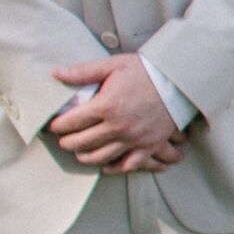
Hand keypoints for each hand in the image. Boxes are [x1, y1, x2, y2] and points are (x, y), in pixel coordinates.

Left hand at [45, 52, 185, 171]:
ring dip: (84, 156)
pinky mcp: (148, 146)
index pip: (71, 122)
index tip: (54, 125)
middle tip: (63, 139)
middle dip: (67, 142)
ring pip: (99, 157)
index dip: (58, 125)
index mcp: (106, 106)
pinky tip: (105, 165)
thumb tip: (55, 73)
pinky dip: (114, 168)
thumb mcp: (113, 65)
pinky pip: (127, 165)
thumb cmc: (146, 71)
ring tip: (79, 152)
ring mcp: (133, 139)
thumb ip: (83, 71)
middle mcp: (118, 126)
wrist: (179, 81)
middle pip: (81, 143)